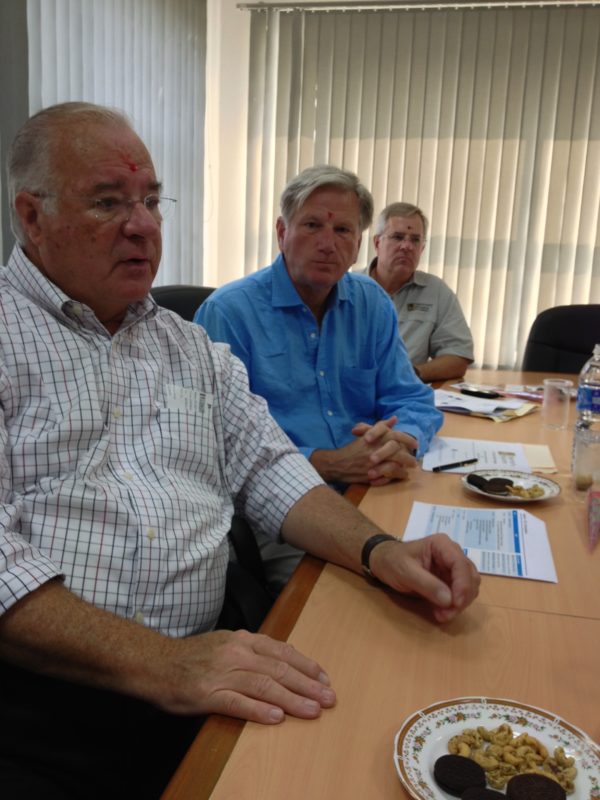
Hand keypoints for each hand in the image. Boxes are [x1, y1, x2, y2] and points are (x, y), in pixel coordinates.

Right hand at [157, 629, 335, 723]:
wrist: (154, 663)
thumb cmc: (191, 657)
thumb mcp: (225, 644)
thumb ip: (251, 652)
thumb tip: (281, 664)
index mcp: (243, 640)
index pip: (282, 651)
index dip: (306, 666)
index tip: (324, 679)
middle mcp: (236, 653)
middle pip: (280, 669)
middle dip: (308, 685)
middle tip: (329, 698)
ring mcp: (222, 673)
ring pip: (265, 685)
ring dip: (293, 699)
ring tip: (313, 710)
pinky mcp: (208, 694)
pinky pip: (238, 702)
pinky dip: (259, 710)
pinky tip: (276, 717)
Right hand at [310, 416, 416, 484]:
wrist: (338, 464)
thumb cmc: (352, 450)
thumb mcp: (366, 434)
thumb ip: (381, 427)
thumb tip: (394, 419)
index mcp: (374, 437)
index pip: (394, 435)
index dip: (407, 439)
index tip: (415, 444)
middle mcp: (375, 448)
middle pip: (398, 449)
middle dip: (408, 454)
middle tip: (414, 459)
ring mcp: (374, 461)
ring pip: (396, 462)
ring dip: (405, 465)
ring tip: (411, 467)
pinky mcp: (373, 472)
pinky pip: (390, 473)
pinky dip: (398, 474)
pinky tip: (403, 474)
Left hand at [369, 533, 479, 621]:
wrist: (384, 562)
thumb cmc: (392, 562)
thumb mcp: (406, 572)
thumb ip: (427, 584)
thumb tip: (449, 600)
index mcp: (442, 545)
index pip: (461, 564)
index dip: (463, 585)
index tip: (456, 604)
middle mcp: (452, 553)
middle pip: (470, 576)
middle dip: (462, 597)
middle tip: (447, 614)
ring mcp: (452, 567)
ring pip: (469, 587)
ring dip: (460, 604)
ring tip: (442, 615)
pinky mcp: (450, 579)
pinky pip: (460, 594)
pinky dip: (455, 606)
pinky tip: (441, 613)